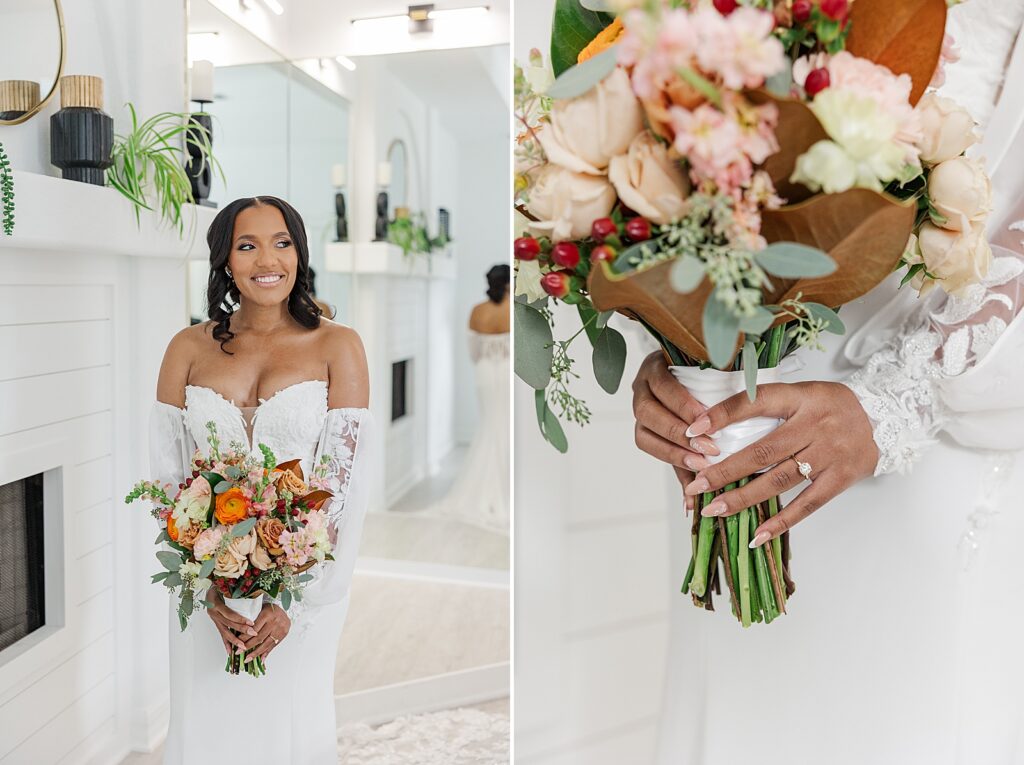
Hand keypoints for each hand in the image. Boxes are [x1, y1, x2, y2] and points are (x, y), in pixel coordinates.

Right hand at [206, 588, 257, 656]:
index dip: (239, 619)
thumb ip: (233, 590)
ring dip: (234, 640)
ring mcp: (213, 618)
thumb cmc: (219, 583)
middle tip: (253, 634)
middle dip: (241, 630)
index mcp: (215, 603)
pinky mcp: (215, 622)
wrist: (209, 584)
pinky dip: (226, 642)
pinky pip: (221, 633)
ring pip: (224, 631)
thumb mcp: (224, 584)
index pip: (229, 613)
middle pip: (228, 623)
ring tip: (243, 647)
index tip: (251, 623)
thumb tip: (250, 592)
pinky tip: (230, 651)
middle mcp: (213, 612)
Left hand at [241, 603, 290, 663]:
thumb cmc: (269, 609)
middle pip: (259, 637)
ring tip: (247, 659)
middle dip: (248, 646)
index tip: (236, 643)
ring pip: (266, 644)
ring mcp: (280, 629)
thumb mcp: (260, 609)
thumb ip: (251, 620)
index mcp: (266, 614)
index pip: (253, 629)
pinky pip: (273, 646)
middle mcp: (274, 622)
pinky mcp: (283, 634)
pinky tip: (260, 659)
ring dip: (256, 653)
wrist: (285, 609)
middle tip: (238, 652)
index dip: (244, 637)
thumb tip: (238, 633)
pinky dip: (266, 653)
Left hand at [632, 351, 719, 509]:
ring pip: (649, 402)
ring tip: (705, 426)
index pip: (647, 442)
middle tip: (707, 448)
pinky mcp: (655, 361)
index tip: (701, 465)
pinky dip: (681, 395)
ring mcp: (644, 381)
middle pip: (646, 423)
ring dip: (678, 417)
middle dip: (675, 438)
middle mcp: (640, 402)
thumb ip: (690, 468)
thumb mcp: (693, 438)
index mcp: (646, 423)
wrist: (701, 366)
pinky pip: (661, 379)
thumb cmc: (697, 411)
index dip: (671, 455)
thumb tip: (692, 507)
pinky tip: (703, 405)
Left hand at [683, 381, 878, 546]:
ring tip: (714, 510)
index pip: (755, 402)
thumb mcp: (802, 392)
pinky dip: (781, 522)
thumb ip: (767, 405)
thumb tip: (715, 423)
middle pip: (762, 451)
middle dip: (724, 471)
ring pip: (779, 480)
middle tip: (695, 485)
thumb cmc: (830, 406)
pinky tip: (757, 535)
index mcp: (800, 397)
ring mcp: (829, 454)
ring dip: (743, 498)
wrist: (886, 418)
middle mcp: (814, 425)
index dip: (722, 416)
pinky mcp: (841, 478)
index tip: (692, 431)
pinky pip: (806, 504)